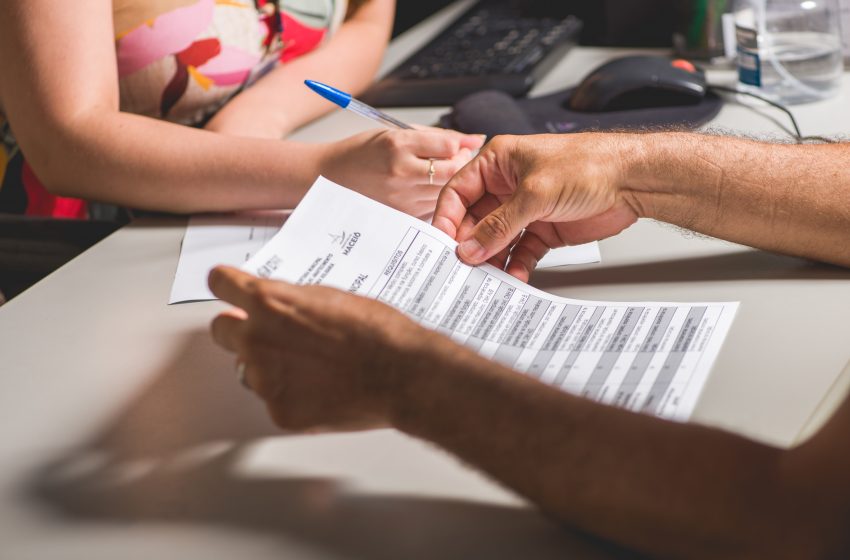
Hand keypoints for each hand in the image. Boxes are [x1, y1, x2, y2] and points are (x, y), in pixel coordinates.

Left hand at [208, 266, 430, 431]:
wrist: (402, 374)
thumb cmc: (377, 332)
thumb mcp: (330, 297)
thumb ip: (292, 300)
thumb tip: (279, 305)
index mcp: (269, 302)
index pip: (221, 284)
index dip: (227, 285)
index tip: (228, 288)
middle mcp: (257, 341)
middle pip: (221, 330)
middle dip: (239, 329)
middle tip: (267, 333)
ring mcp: (265, 381)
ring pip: (249, 371)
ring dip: (269, 367)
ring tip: (310, 367)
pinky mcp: (280, 412)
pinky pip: (275, 401)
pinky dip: (293, 396)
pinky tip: (322, 389)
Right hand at [320, 128, 484, 217]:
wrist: (329, 179)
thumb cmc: (361, 154)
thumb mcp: (395, 134)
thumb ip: (436, 137)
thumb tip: (475, 139)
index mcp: (397, 145)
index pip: (449, 145)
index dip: (462, 144)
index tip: (462, 144)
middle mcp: (401, 172)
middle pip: (453, 171)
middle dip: (462, 163)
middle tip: (456, 159)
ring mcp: (402, 197)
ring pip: (447, 190)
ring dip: (451, 181)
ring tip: (437, 173)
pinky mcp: (403, 215)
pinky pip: (434, 206)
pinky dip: (437, 197)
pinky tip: (424, 189)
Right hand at [432, 134, 643, 280]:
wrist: (633, 180)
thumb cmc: (589, 164)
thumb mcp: (535, 193)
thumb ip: (500, 224)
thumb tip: (470, 247)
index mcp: (498, 163)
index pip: (458, 192)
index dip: (446, 218)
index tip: (442, 243)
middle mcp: (507, 186)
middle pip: (474, 220)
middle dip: (469, 244)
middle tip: (463, 267)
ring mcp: (525, 210)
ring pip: (496, 240)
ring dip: (491, 259)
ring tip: (486, 277)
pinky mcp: (543, 230)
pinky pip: (520, 252)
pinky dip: (516, 266)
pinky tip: (514, 276)